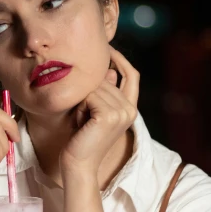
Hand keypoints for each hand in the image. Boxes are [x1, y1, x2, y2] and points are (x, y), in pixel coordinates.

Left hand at [60, 48, 138, 176]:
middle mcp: (130, 109)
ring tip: (81, 121)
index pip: (132, 75)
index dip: (120, 59)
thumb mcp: (93, 111)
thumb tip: (109, 71)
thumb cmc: (81, 138)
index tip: (107, 47)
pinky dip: (79, 107)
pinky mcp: (109, 116)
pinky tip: (80, 123)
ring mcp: (122, 113)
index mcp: (131, 108)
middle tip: (83, 117)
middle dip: (88, 92)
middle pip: (105, 80)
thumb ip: (103, 92)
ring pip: (95, 87)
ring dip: (82, 101)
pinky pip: (89, 96)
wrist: (78, 164)